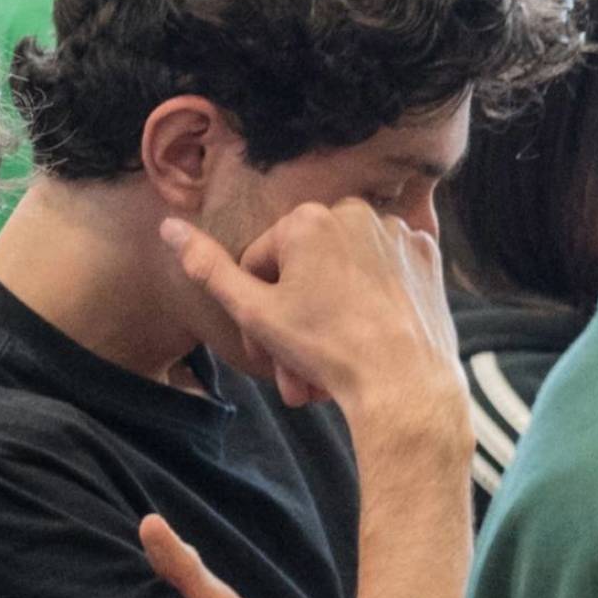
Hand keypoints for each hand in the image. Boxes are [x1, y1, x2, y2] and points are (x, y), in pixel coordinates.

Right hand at [161, 203, 466, 443]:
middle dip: (295, 320)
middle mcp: (357, 212)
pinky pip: (385, 275)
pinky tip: (371, 338)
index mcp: (308, 218)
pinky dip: (374, 302)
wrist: (404, 385)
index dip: (258, 310)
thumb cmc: (327, 349)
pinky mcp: (428, 256)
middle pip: (306, 270)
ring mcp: (398, 233)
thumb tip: (169, 226)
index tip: (267, 347)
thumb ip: (208, 268)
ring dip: (331, 316)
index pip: (262, 263)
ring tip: (330, 365)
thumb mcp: (253, 312)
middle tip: (296, 370)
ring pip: (346, 274)